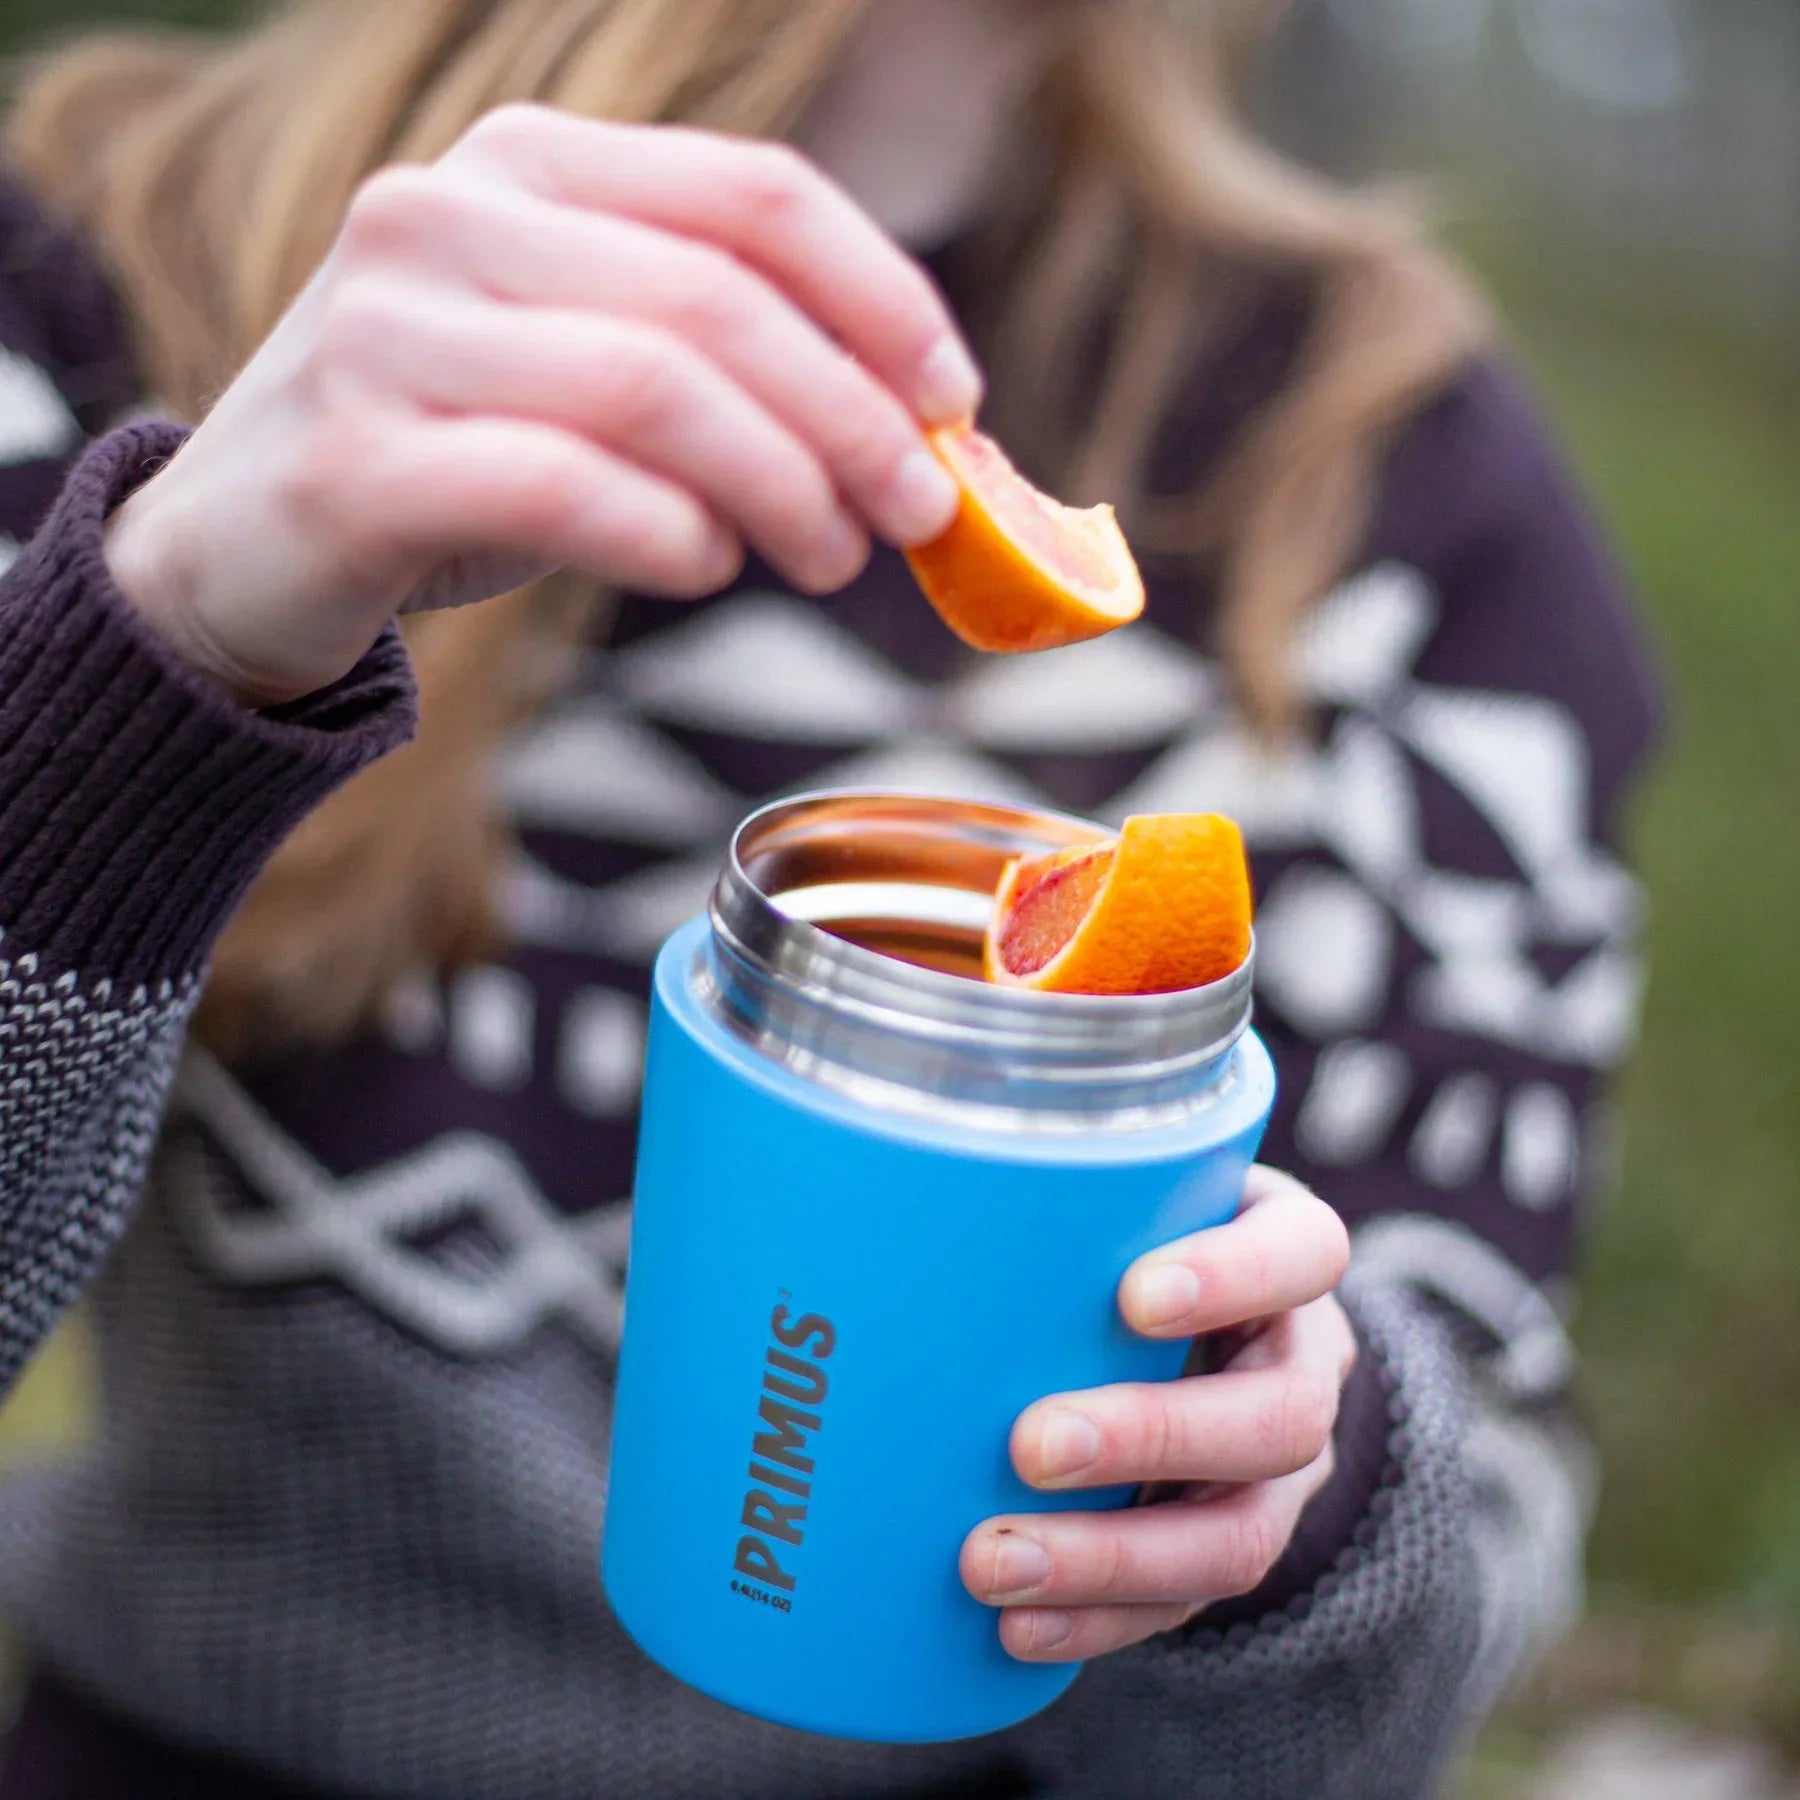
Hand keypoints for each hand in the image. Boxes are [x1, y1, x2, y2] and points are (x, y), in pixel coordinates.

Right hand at [105, 105, 980, 707]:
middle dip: (851, 419)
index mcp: (528, 165)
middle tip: (914, 514)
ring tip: (828, 559)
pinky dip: (668, 536)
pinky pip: (564, 487)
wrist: (240, 549)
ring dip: (780, 487)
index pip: (753, 194)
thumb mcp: (585, 371)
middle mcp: (447, 215)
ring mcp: (386, 330)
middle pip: (718, 301)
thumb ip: (719, 364)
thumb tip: (915, 432)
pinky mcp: (355, 459)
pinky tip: (704, 568)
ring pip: (653, 388)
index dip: (882, 297)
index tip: (953, 401)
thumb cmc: (454, 457)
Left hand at [960, 1166, 1354, 1661]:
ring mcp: (1277, 1473)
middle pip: (1279, 1418)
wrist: (1206, 1328)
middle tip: (1032, 1445)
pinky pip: (1184, 1606)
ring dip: (1111, 1557)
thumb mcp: (1129, 1193)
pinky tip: (1015, 1625)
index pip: (1303, 1252)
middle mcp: (1299, 1366)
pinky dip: (1097, 1621)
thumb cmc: (1136, 1234)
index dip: (1234, 1278)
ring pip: (1239, 1535)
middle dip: (1153, 1438)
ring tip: (996, 1561)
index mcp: (1286, 1256)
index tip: (1134, 1296)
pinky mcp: (1228, 1544)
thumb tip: (885, 1187)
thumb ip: (1057, 1188)